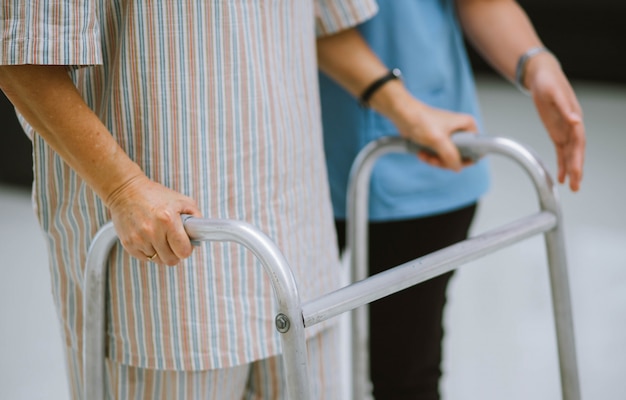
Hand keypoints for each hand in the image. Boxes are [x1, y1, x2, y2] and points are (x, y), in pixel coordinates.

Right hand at [106, 174, 201, 265]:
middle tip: (173, 242)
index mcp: (168, 220)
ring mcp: (139, 239)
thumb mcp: (181, 201)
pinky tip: (149, 238)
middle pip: (171, 260)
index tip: (185, 244)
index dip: (187, 249)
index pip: (183, 251)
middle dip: (175, 253)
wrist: (126, 191)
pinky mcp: (128, 244)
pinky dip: (149, 251)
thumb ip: (196, 217)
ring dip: (161, 252)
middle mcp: (152, 231)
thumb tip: (200, 234)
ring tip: (160, 237)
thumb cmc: (155, 195)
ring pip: (157, 260)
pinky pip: (144, 258)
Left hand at [389, 94, 478, 170]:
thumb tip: (457, 167)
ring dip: (435, 160)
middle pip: (461, 156)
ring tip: (426, 155)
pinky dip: (430, 157)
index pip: (477, 148)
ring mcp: (449, 137)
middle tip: (435, 159)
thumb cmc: (420, 120)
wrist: (403, 115)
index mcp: (467, 125)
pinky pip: (439, 155)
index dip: (467, 159)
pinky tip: (422, 153)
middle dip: (446, 161)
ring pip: (449, 158)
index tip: (454, 163)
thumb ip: (451, 155)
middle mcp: (460, 131)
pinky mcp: (439, 141)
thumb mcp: (438, 140)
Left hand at [525, 53, 585, 190]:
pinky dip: (561, 164)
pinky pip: (561, 152)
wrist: (542, 76)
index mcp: (574, 117)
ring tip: (574, 187)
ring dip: (572, 170)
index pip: (578, 140)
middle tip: (577, 186)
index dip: (578, 156)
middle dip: (577, 168)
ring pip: (570, 154)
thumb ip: (564, 106)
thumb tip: (575, 120)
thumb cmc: (549, 82)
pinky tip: (561, 178)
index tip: (576, 171)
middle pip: (577, 151)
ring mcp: (565, 130)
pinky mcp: (557, 132)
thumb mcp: (554, 92)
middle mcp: (572, 126)